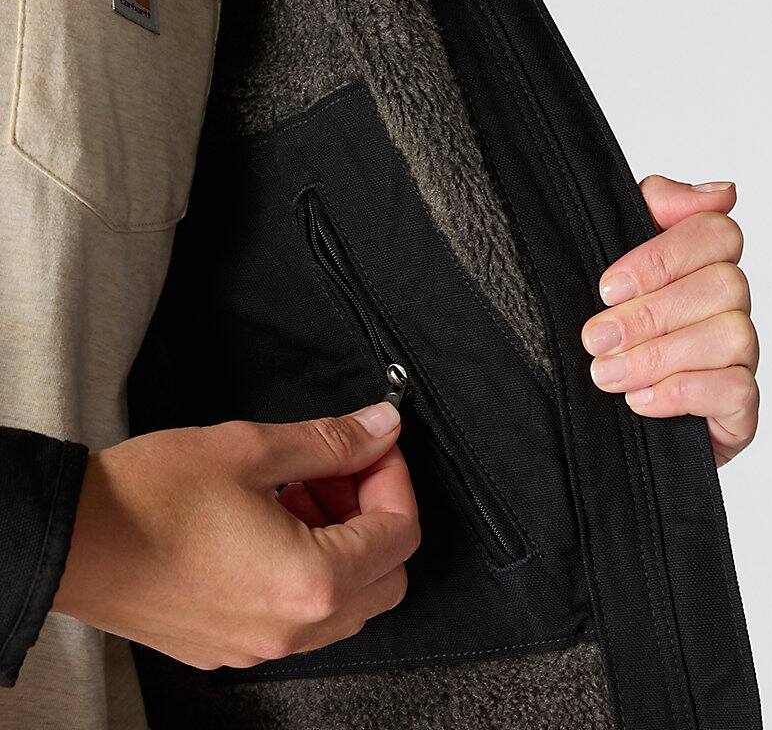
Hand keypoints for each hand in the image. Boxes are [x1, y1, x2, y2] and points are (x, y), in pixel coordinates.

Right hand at [53, 402, 419, 668]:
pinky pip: (303, 616)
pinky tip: (274, 524)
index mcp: (311, 581)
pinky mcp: (232, 646)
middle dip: (375, 514)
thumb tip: (382, 427)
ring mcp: (261, 645)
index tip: (374, 447)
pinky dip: (310, 570)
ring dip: (344, 542)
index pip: (399, 533)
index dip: (395, 478)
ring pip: (348, 601)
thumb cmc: (151, 496)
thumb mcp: (252, 450)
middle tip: (341, 470)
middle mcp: (294, 628)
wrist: (70, 539)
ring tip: (301, 492)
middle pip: (386, 576)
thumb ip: (332, 442)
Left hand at [581, 175, 759, 465]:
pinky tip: (640, 401)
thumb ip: (649, 214)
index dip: (663, 257)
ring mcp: (738, 357)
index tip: (608, 288)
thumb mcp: (609, 271)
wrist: (591, 416)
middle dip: (650, 314)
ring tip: (606, 375)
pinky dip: (684, 392)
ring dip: (659, 356)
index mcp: (700, 267)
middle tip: (595, 339)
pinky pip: (737, 390)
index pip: (715, 233)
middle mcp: (728, 307)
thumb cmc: (607, 339)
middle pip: (725, 285)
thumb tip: (716, 192)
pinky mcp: (739, 408)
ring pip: (732, 334)